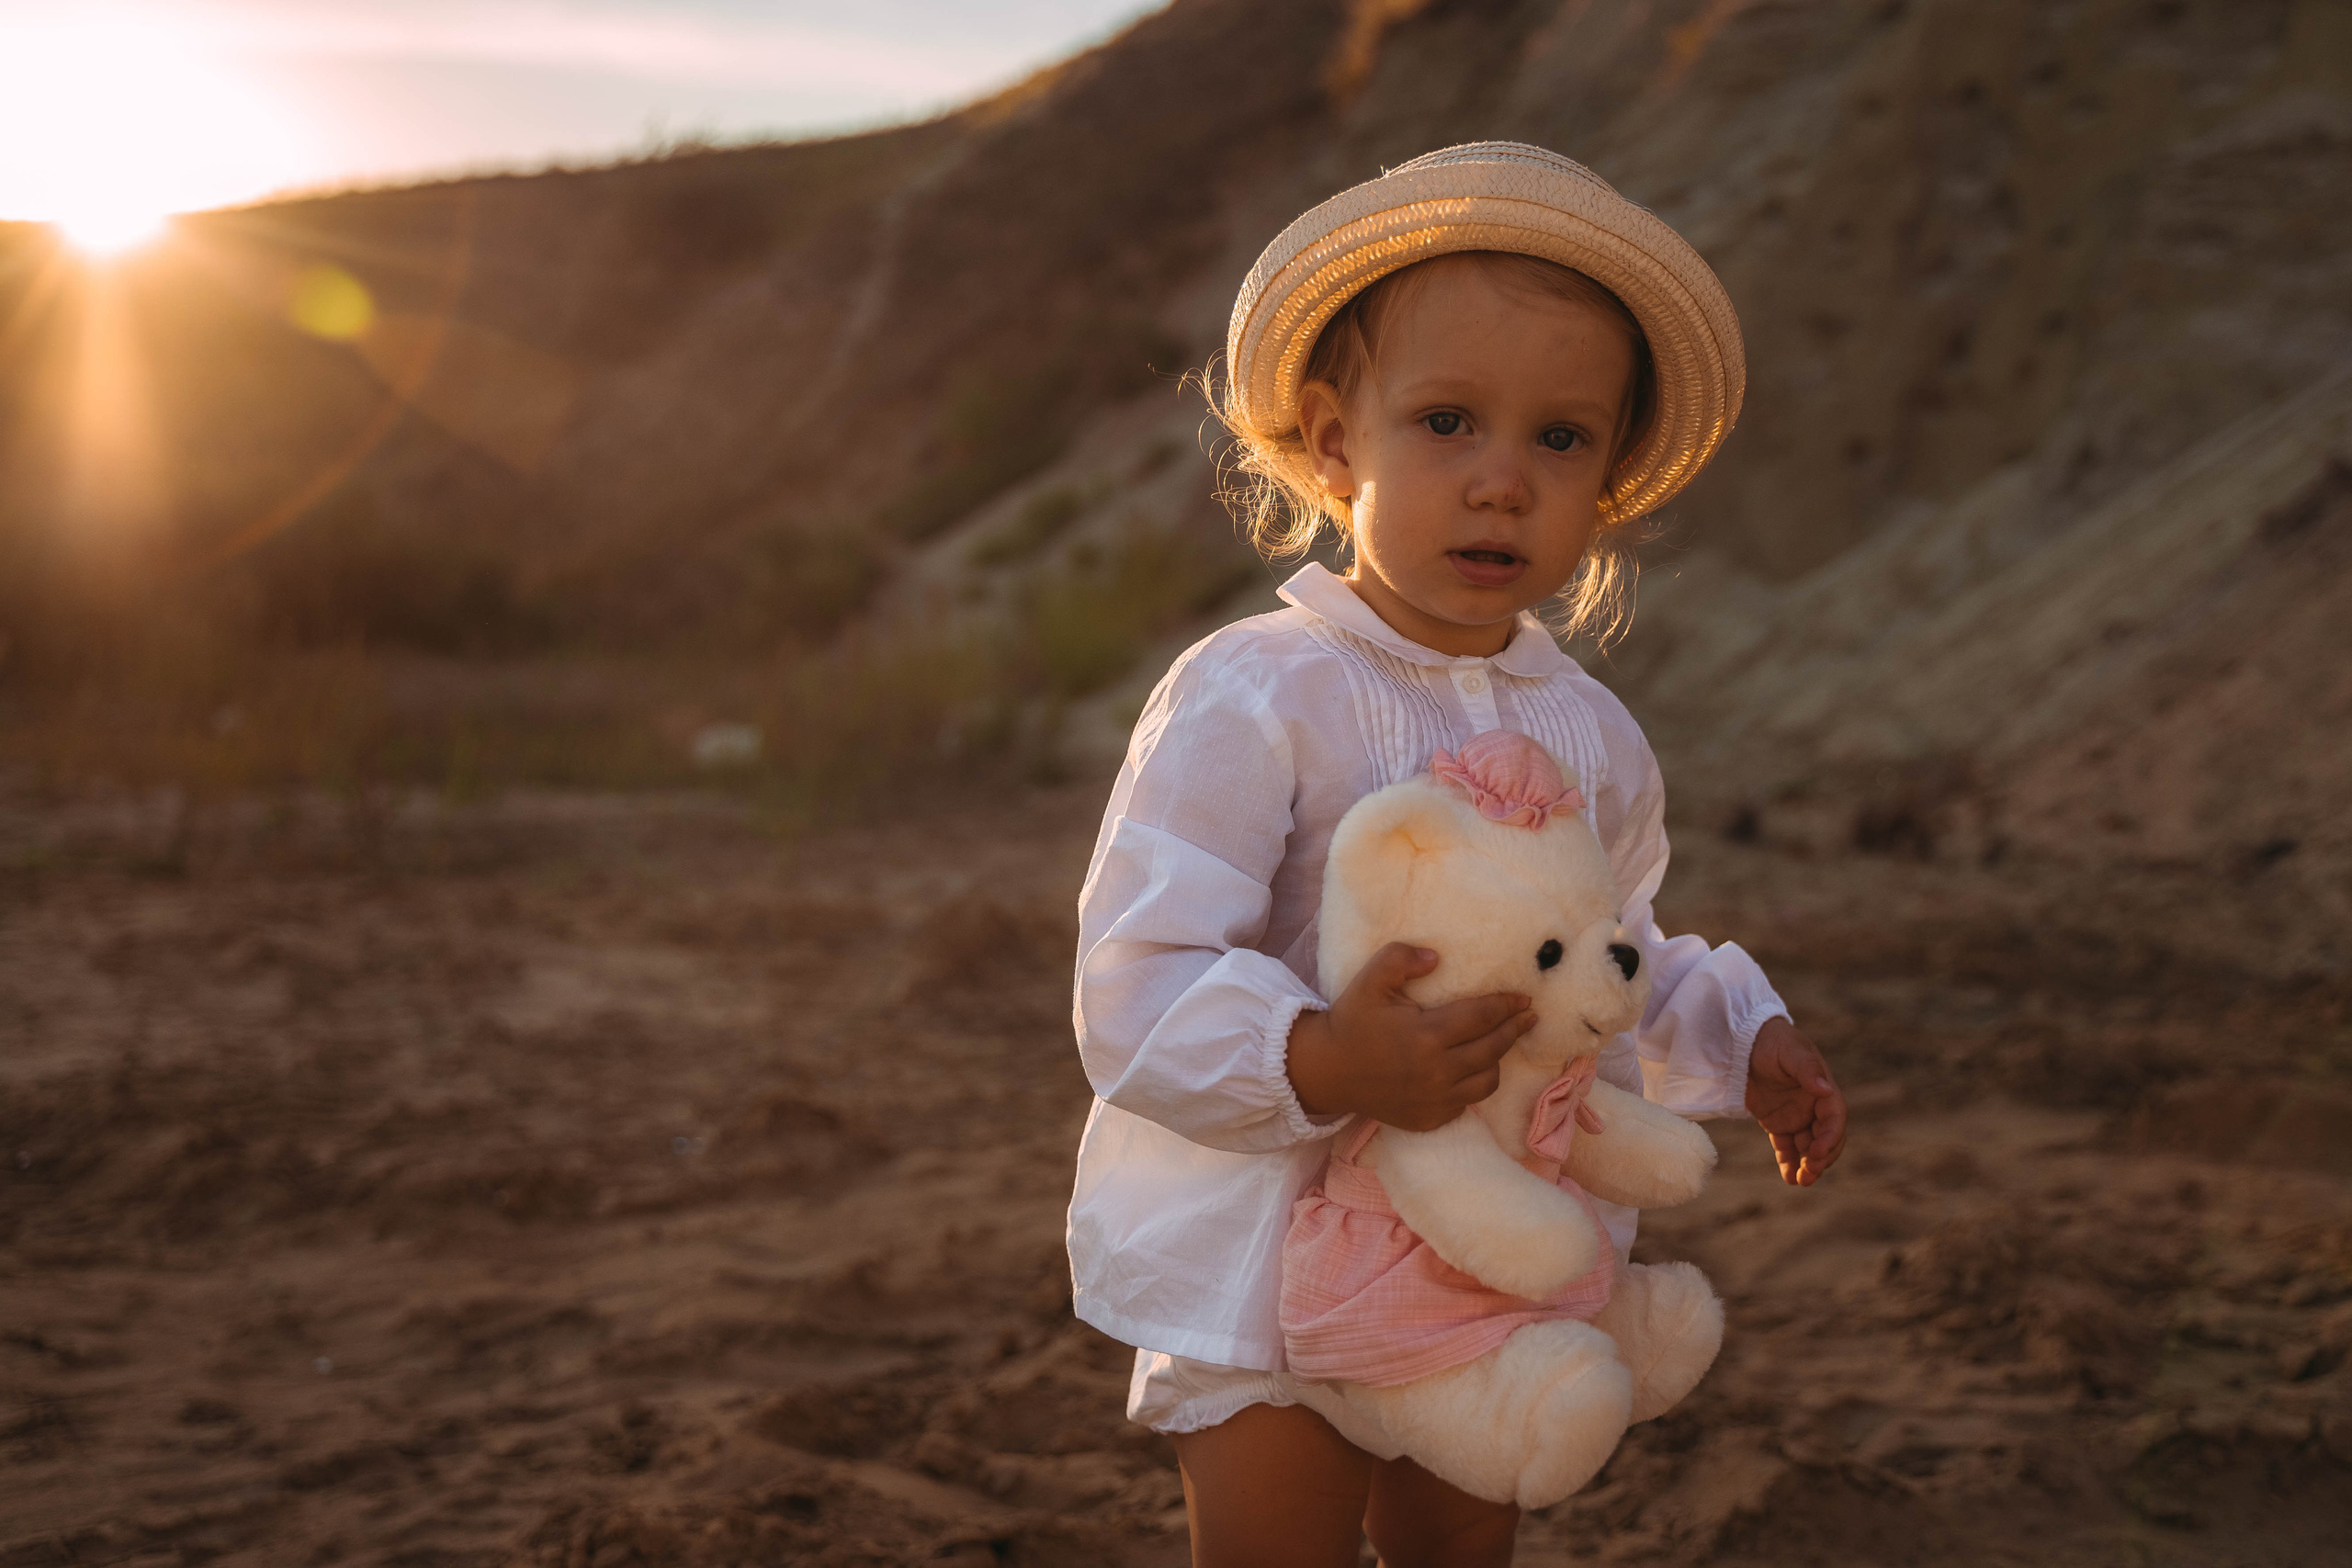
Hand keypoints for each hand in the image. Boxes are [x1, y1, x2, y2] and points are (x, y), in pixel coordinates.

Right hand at [1287, 942, 1536, 1131]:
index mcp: (1426, 1035)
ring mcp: (1435, 1100)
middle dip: (1515, 1029)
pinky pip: (1467, 1102)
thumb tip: (1436, 957)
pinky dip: (1473, 1084)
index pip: (1483, 1017)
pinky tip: (1471, 1069)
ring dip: (1498, 1059)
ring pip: (1488, 1081)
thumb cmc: (1351, 1022)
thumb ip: (1401, 959)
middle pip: (1493, 1048)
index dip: (1507, 1005)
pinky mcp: (1430, 1119)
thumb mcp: (1369, 981)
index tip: (1524, 998)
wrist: (1327, 1072)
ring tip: (1500, 1043)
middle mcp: (1437, 1072)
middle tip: (1529, 1016)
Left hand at [1745, 1018, 1845, 1186]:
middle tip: (1809, 1173)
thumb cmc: (1772, 1041)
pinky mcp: (1778, 1123)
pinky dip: (1789, 1162)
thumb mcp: (1789, 1051)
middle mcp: (1813, 1106)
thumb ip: (1806, 1069)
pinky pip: (1787, 1146)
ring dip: (1808, 1165)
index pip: (1834, 1119)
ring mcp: (1796, 1116)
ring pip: (1808, 1147)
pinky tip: (1789, 1178)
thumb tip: (1825, 1088)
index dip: (1829, 1138)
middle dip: (1821, 1158)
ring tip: (1801, 1181)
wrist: (1744, 1040)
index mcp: (1823, 1090)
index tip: (1817, 1153)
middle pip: (1826, 1138)